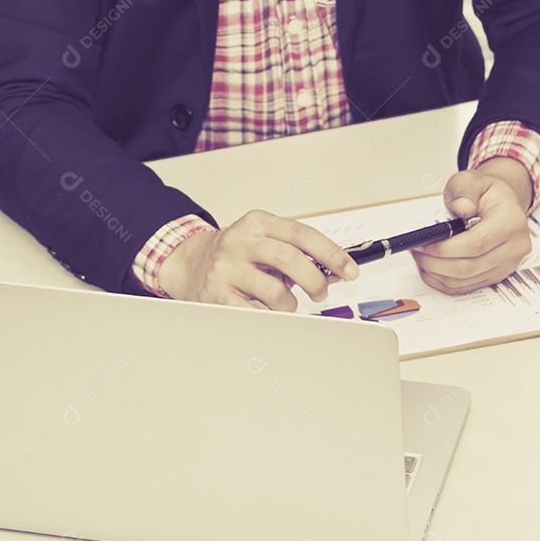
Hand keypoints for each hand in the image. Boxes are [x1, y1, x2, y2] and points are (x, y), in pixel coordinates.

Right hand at [157, 210, 357, 310]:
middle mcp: (240, 241)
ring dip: (290, 305)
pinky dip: (269, 318)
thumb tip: (335, 271)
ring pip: (277, 294)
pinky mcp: (216, 295)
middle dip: (315, 282)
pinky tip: (267, 313)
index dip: (331, 254)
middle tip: (320, 293)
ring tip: (285, 303)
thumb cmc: (235, 253)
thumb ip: (296, 251)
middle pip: (291, 261)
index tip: (349, 270)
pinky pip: (254, 314)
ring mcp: (226, 268)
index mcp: (257, 223)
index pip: (303, 235)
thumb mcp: (264, 240)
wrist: (190, 263)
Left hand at [411, 157, 533, 293]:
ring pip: (464, 280)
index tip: (422, 243)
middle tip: (416, 251)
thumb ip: (464, 191)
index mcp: (512, 222)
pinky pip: (464, 287)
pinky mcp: (496, 276)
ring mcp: (507, 265)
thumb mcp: (471, 181)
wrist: (500, 204)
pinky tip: (430, 268)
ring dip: (435, 273)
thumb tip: (462, 208)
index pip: (476, 243)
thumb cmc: (484, 193)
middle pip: (468, 267)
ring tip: (421, 257)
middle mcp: (515, 247)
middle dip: (434, 262)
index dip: (444, 248)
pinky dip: (442, 280)